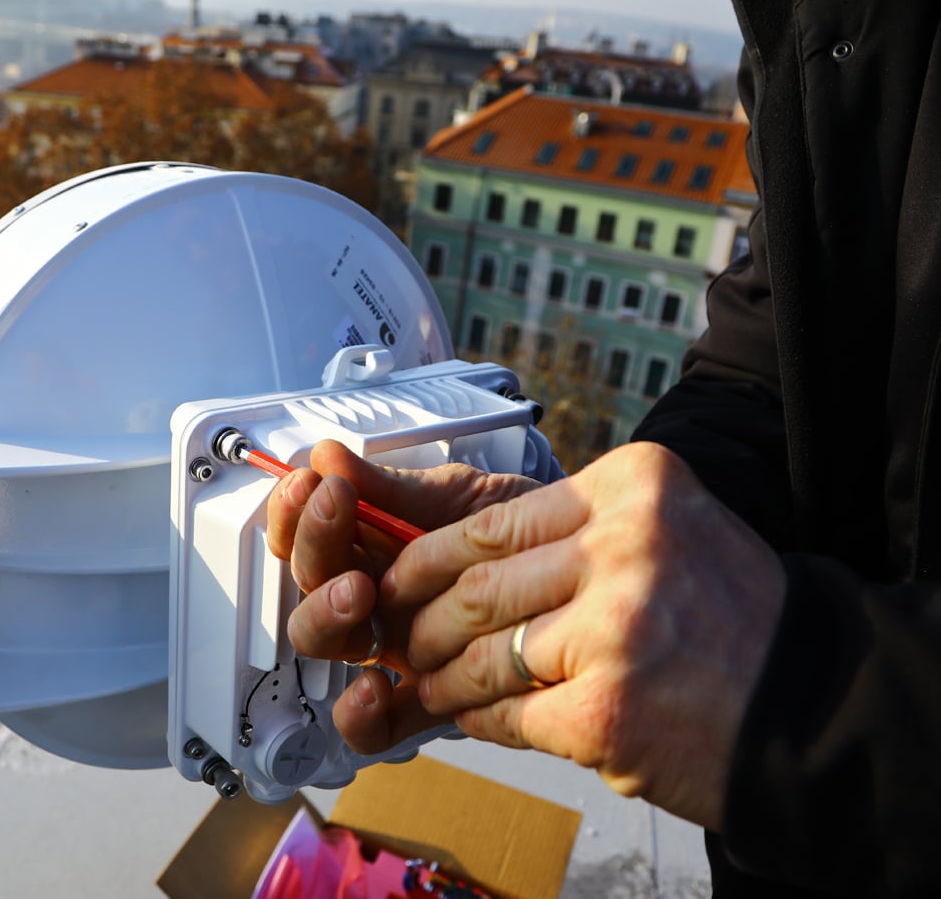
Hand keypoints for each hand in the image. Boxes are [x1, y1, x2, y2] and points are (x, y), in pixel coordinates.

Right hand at [266, 439, 539, 721]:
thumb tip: (326, 454)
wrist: (581, 570)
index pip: (303, 533)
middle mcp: (369, 598)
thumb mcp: (455, 497)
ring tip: (356, 591)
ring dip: (325, 615)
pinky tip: (372, 686)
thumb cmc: (519, 529)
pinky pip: (369, 728)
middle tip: (336, 514)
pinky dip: (357, 712)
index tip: (314, 481)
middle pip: (305, 586)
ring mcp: (390, 647)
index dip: (294, 511)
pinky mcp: (420, 700)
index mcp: (367, 546)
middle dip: (313, 549)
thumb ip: (390, 487)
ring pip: (322, 645)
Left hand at [345, 442, 784, 829]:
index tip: (393, 581)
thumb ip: (565, 530)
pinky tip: (474, 719)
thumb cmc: (721, 616)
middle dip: (418, 621)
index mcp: (631, 485)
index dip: (423, 559)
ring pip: (478, 652)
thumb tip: (434, 554)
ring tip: (428, 685)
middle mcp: (625, 543)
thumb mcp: (659, 530)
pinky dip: (478, 721)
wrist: (813, 702)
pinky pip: (506, 713)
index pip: (490, 522)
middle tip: (397, 641)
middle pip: (474, 585)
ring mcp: (616, 627)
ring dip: (439, 677)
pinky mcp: (607, 707)